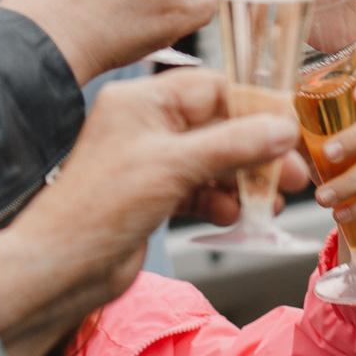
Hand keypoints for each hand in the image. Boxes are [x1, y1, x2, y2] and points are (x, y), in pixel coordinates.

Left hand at [0, 67, 302, 355]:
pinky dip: (222, 201)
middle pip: (218, 126)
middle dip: (257, 150)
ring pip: (213, 161)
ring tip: (272, 200)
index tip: (290, 125)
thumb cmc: (100, 206)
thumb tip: (281, 129)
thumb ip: (232, 145)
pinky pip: (200, 190)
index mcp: (142, 101)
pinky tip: (237, 215)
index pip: (212, 88)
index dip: (255, 106)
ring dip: (244, 180)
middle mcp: (146, 125)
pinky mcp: (155, 196)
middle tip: (293, 171)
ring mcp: (151, 161)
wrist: (61, 267)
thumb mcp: (173, 166)